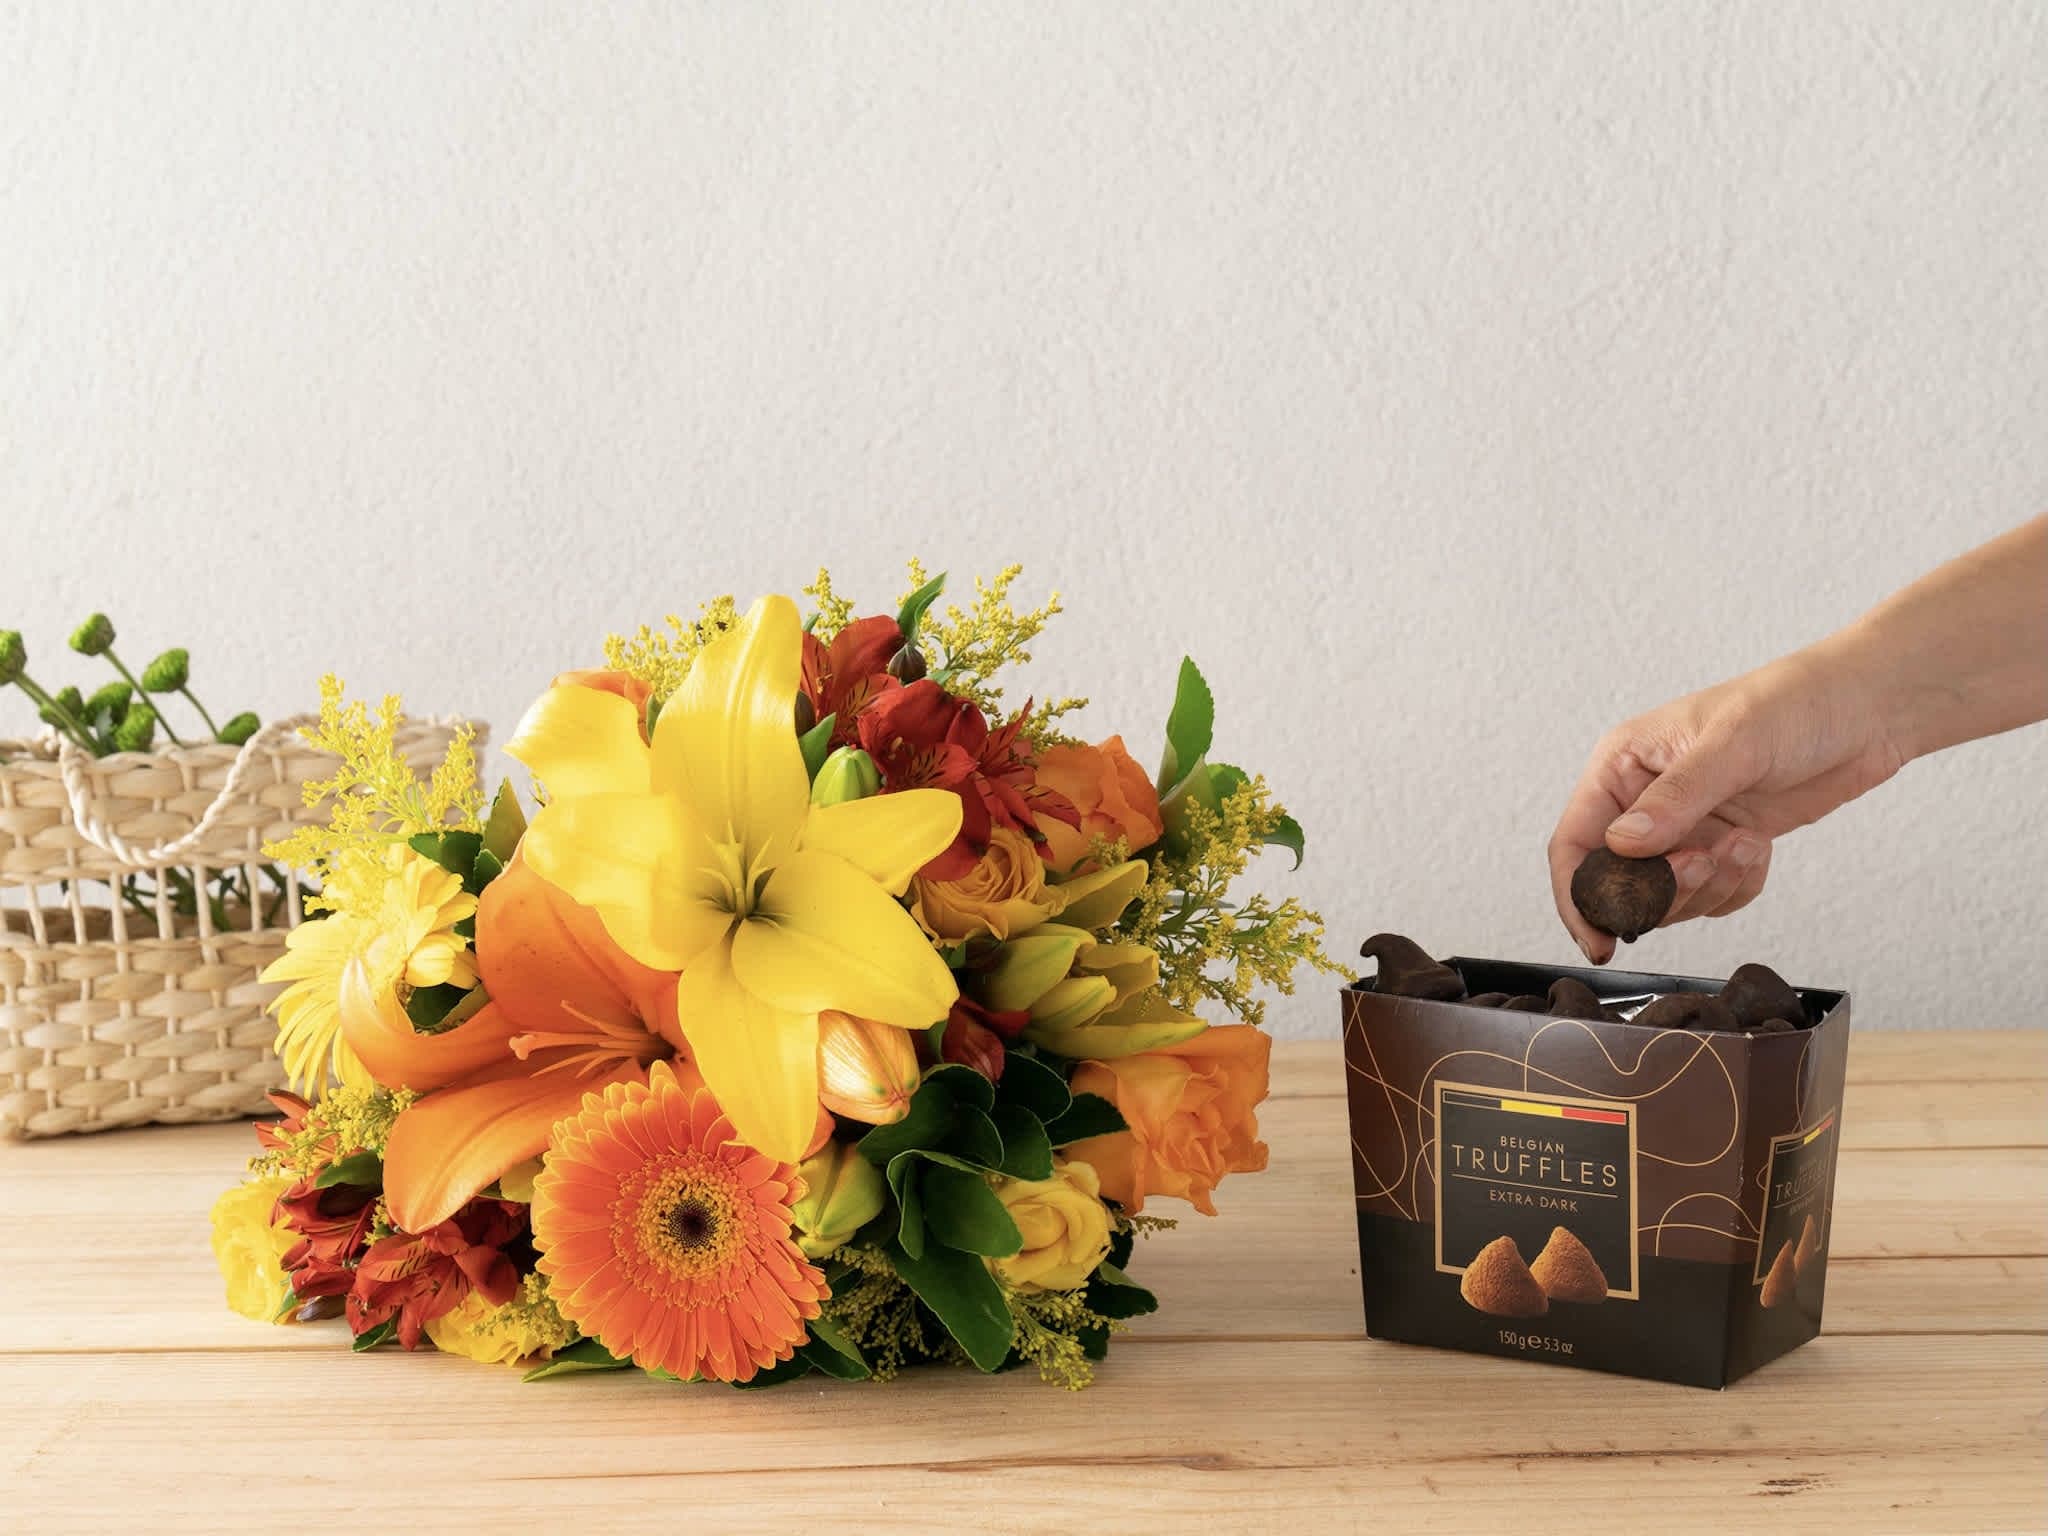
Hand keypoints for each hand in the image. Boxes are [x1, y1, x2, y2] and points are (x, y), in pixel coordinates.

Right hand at [1548, 644, 1907, 963]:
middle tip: (1705, 867)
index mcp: (1622, 766)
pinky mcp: (1720, 846)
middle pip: (1617, 883)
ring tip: (1746, 844)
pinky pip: (1711, 897)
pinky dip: (1735, 888)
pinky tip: (1759, 847)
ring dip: (1707, 888)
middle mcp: (1642, 800)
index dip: (1578, 897)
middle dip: (1661, 891)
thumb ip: (1675, 798)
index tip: (1601, 941)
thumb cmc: (1794, 703)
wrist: (1865, 709)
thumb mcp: (1732, 745)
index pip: (1575, 843)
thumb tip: (1622, 846)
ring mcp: (1683, 827)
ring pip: (1665, 897)